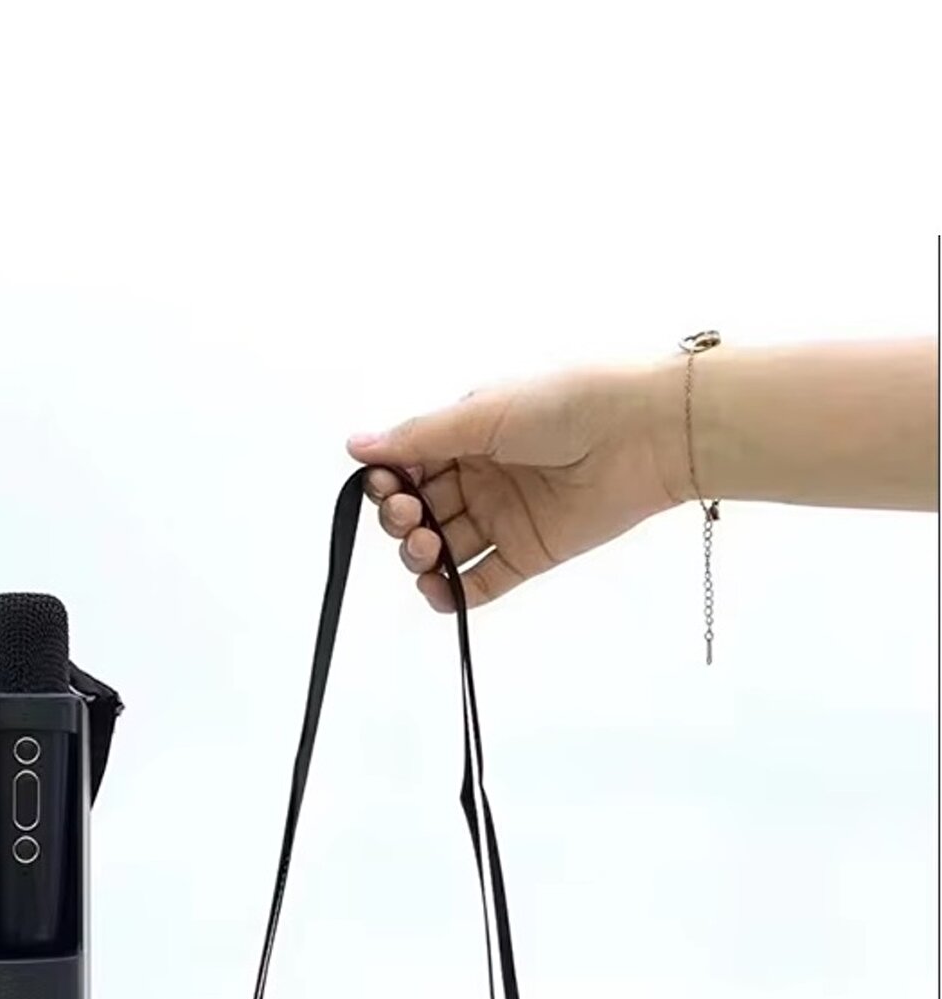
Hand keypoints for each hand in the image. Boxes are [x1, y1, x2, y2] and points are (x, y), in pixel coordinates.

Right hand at [348, 360, 684, 611]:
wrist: (642, 433)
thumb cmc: (567, 404)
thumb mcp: (481, 414)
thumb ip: (418, 438)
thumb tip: (356, 446)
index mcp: (467, 436)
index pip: (409, 467)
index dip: (389, 483)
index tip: (385, 487)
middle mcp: (481, 478)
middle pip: (420, 511)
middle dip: (402, 519)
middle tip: (411, 517)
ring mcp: (503, 519)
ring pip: (444, 549)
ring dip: (421, 555)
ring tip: (427, 547)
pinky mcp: (528, 555)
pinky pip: (480, 583)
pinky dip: (453, 593)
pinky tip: (437, 589)